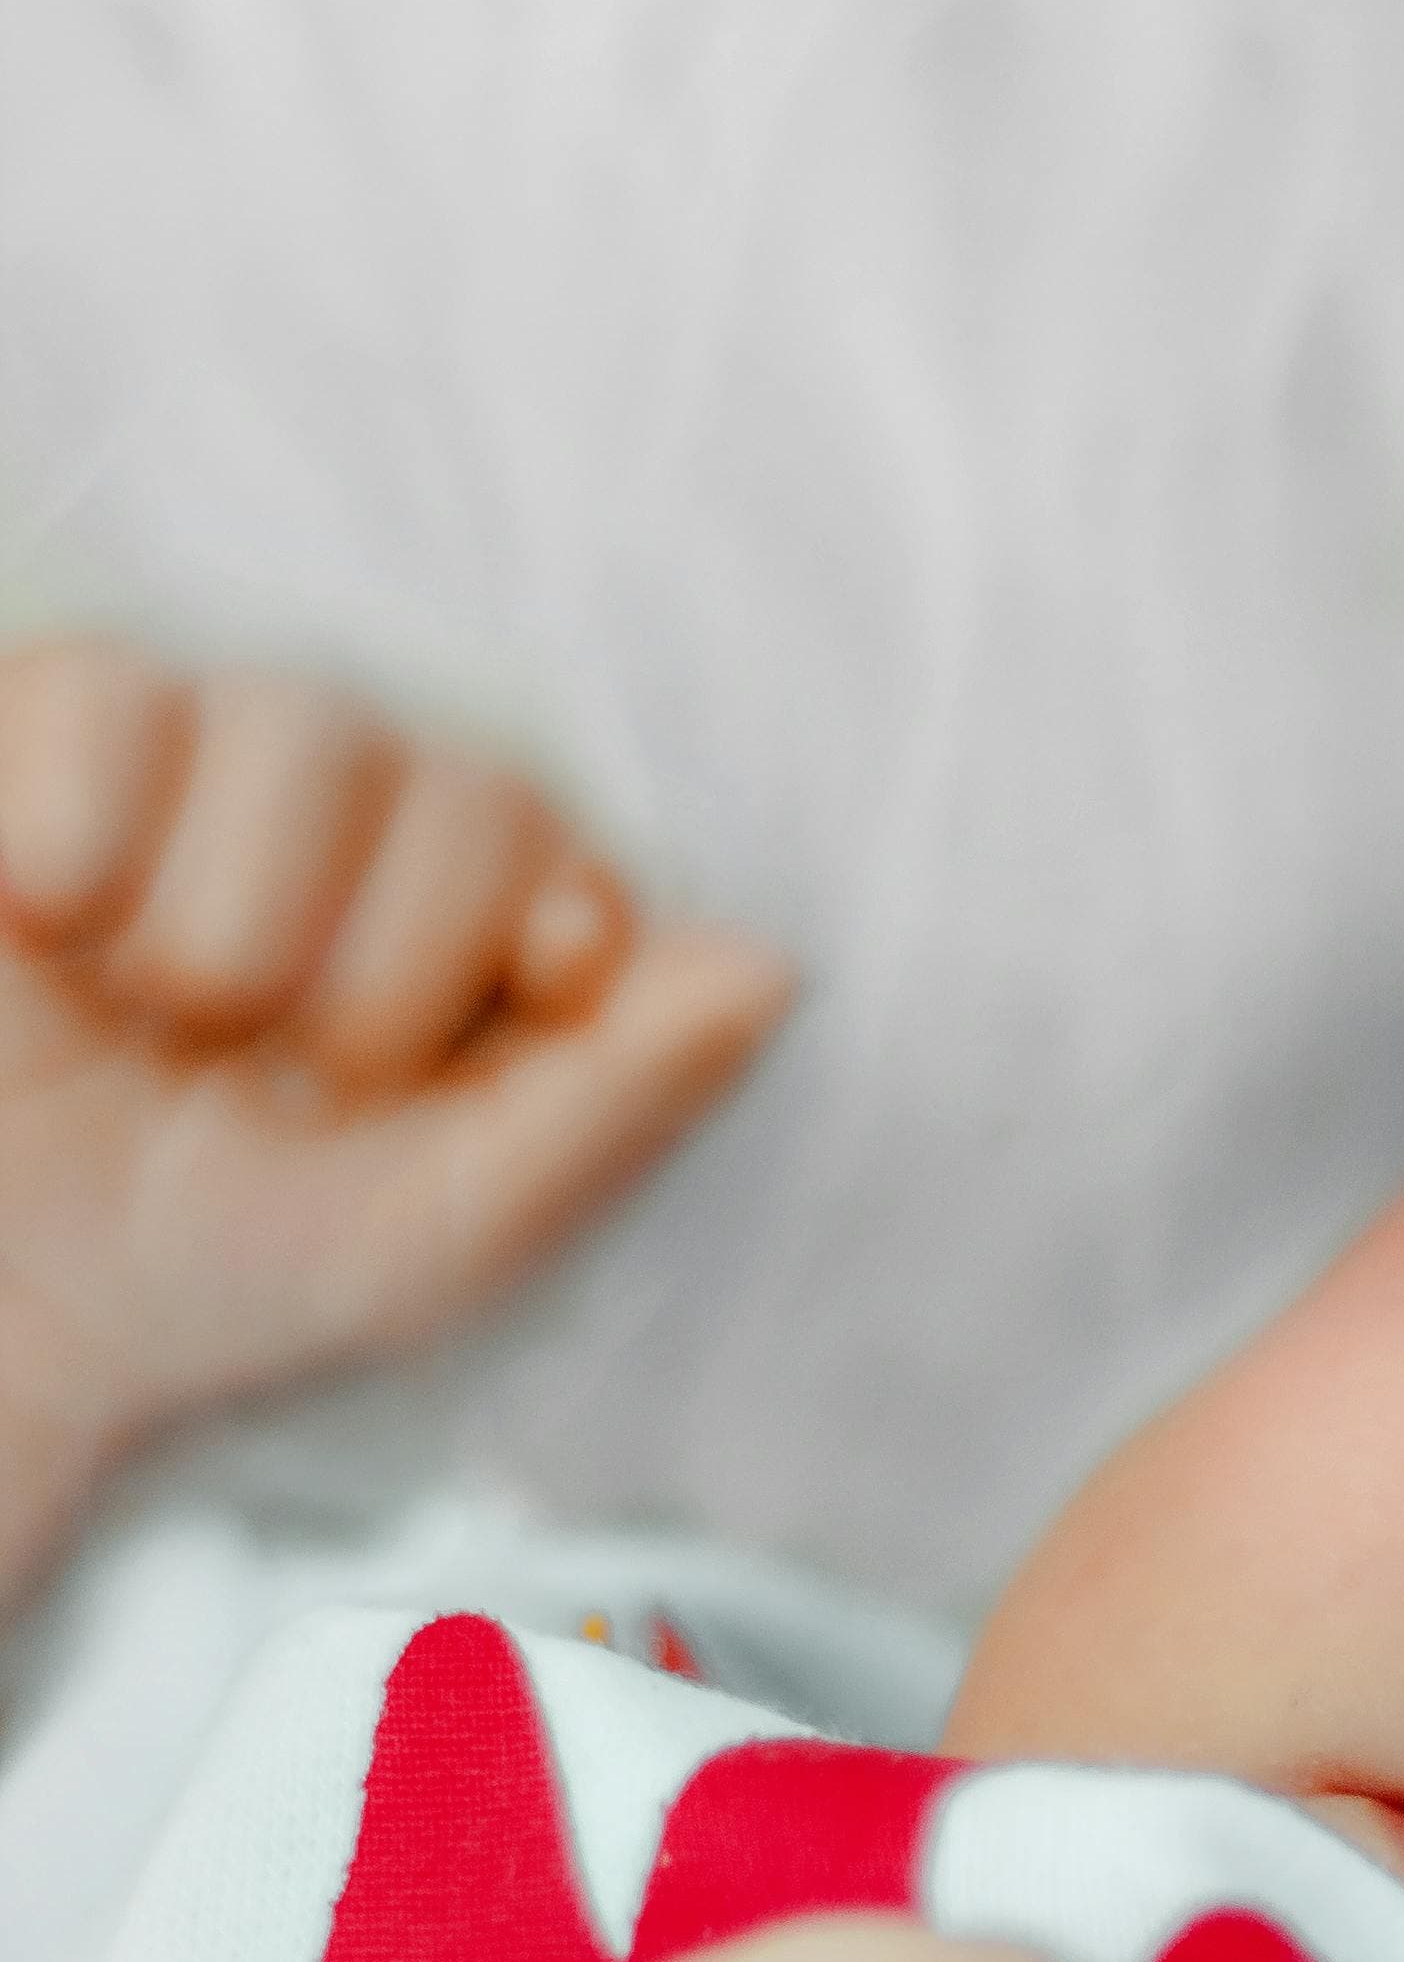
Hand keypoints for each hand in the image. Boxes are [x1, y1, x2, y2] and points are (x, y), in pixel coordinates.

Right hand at [0, 637, 790, 1590]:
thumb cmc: (222, 1267)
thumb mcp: (438, 1235)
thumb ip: (611, 1106)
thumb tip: (773, 966)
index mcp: (496, 932)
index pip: (577, 853)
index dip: (544, 929)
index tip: (481, 1027)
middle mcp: (378, 814)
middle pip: (458, 787)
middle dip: (361, 975)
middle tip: (262, 1081)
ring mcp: (218, 748)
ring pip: (296, 720)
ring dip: (217, 926)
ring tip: (147, 1016)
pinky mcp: (58, 715)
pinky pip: (111, 695)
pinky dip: (77, 840)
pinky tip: (46, 930)